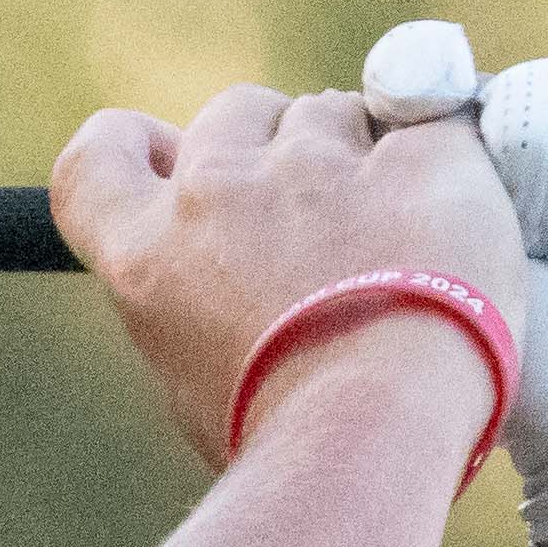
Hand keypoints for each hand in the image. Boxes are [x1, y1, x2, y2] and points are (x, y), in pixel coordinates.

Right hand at [55, 83, 529, 469]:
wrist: (371, 433)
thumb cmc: (281, 435)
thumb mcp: (194, 379)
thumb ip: (192, 299)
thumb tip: (213, 278)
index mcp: (146, 255)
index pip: (98, 156)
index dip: (136, 145)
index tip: (170, 157)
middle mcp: (216, 191)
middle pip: (233, 113)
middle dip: (272, 143)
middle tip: (317, 215)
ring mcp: (317, 164)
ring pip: (332, 110)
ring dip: (358, 151)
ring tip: (396, 239)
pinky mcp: (415, 155)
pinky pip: (430, 118)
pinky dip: (439, 155)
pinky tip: (449, 216)